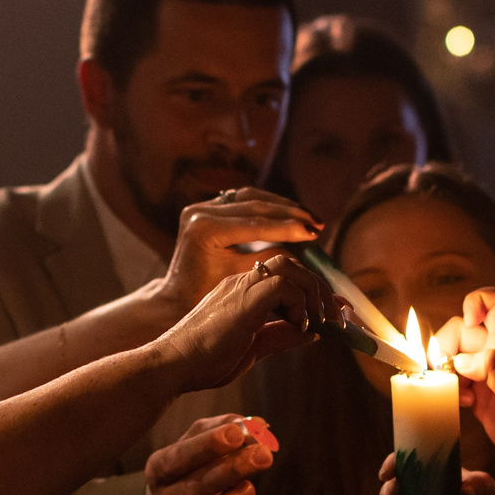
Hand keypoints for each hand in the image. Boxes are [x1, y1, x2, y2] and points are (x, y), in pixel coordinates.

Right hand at [148, 415, 278, 494]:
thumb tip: (259, 426)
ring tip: (251, 487)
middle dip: (232, 468)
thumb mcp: (208, 438)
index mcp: (159, 466)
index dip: (207, 446)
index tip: (235, 435)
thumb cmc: (201, 463)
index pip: (179, 456)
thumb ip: (232, 426)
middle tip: (263, 455)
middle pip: (195, 486)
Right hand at [152, 257, 338, 393]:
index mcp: (241, 291)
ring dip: (313, 291)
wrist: (173, 365)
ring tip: (321, 321)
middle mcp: (241, 281)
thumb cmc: (204, 361)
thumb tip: (313, 332)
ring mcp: (240, 286)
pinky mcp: (243, 298)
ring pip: (289, 266)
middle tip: (337, 318)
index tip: (335, 312)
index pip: (286, 276)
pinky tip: (299, 325)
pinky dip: (299, 303)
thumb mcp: (254, 348)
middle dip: (320, 288)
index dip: (314, 290)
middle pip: (291, 264)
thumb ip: (282, 336)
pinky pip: (283, 284)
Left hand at [158, 189, 322, 312]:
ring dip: (282, 206)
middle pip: (255, 205)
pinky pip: (244, 200)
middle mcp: (200, 212)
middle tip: (317, 224)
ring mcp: (202, 206)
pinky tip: (290, 213)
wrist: (177, 297)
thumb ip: (270, 261)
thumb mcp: (241, 279)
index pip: (256, 224)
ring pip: (251, 197)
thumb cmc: (208, 296)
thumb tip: (304, 250)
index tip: (314, 233)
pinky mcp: (207, 206)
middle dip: (290, 214)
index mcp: (205, 230)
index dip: (288, 227)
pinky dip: (269, 205)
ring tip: (308, 217)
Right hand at [424, 288, 494, 483]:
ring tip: (457, 392)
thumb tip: (461, 362)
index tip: (469, 324)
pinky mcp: (482, 399)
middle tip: (446, 371)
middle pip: (462, 330)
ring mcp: (489, 377)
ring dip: (446, 372)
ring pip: (455, 358)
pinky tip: (464, 406)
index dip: (478, 301)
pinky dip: (451, 391)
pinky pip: (457, 383)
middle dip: (446, 346)